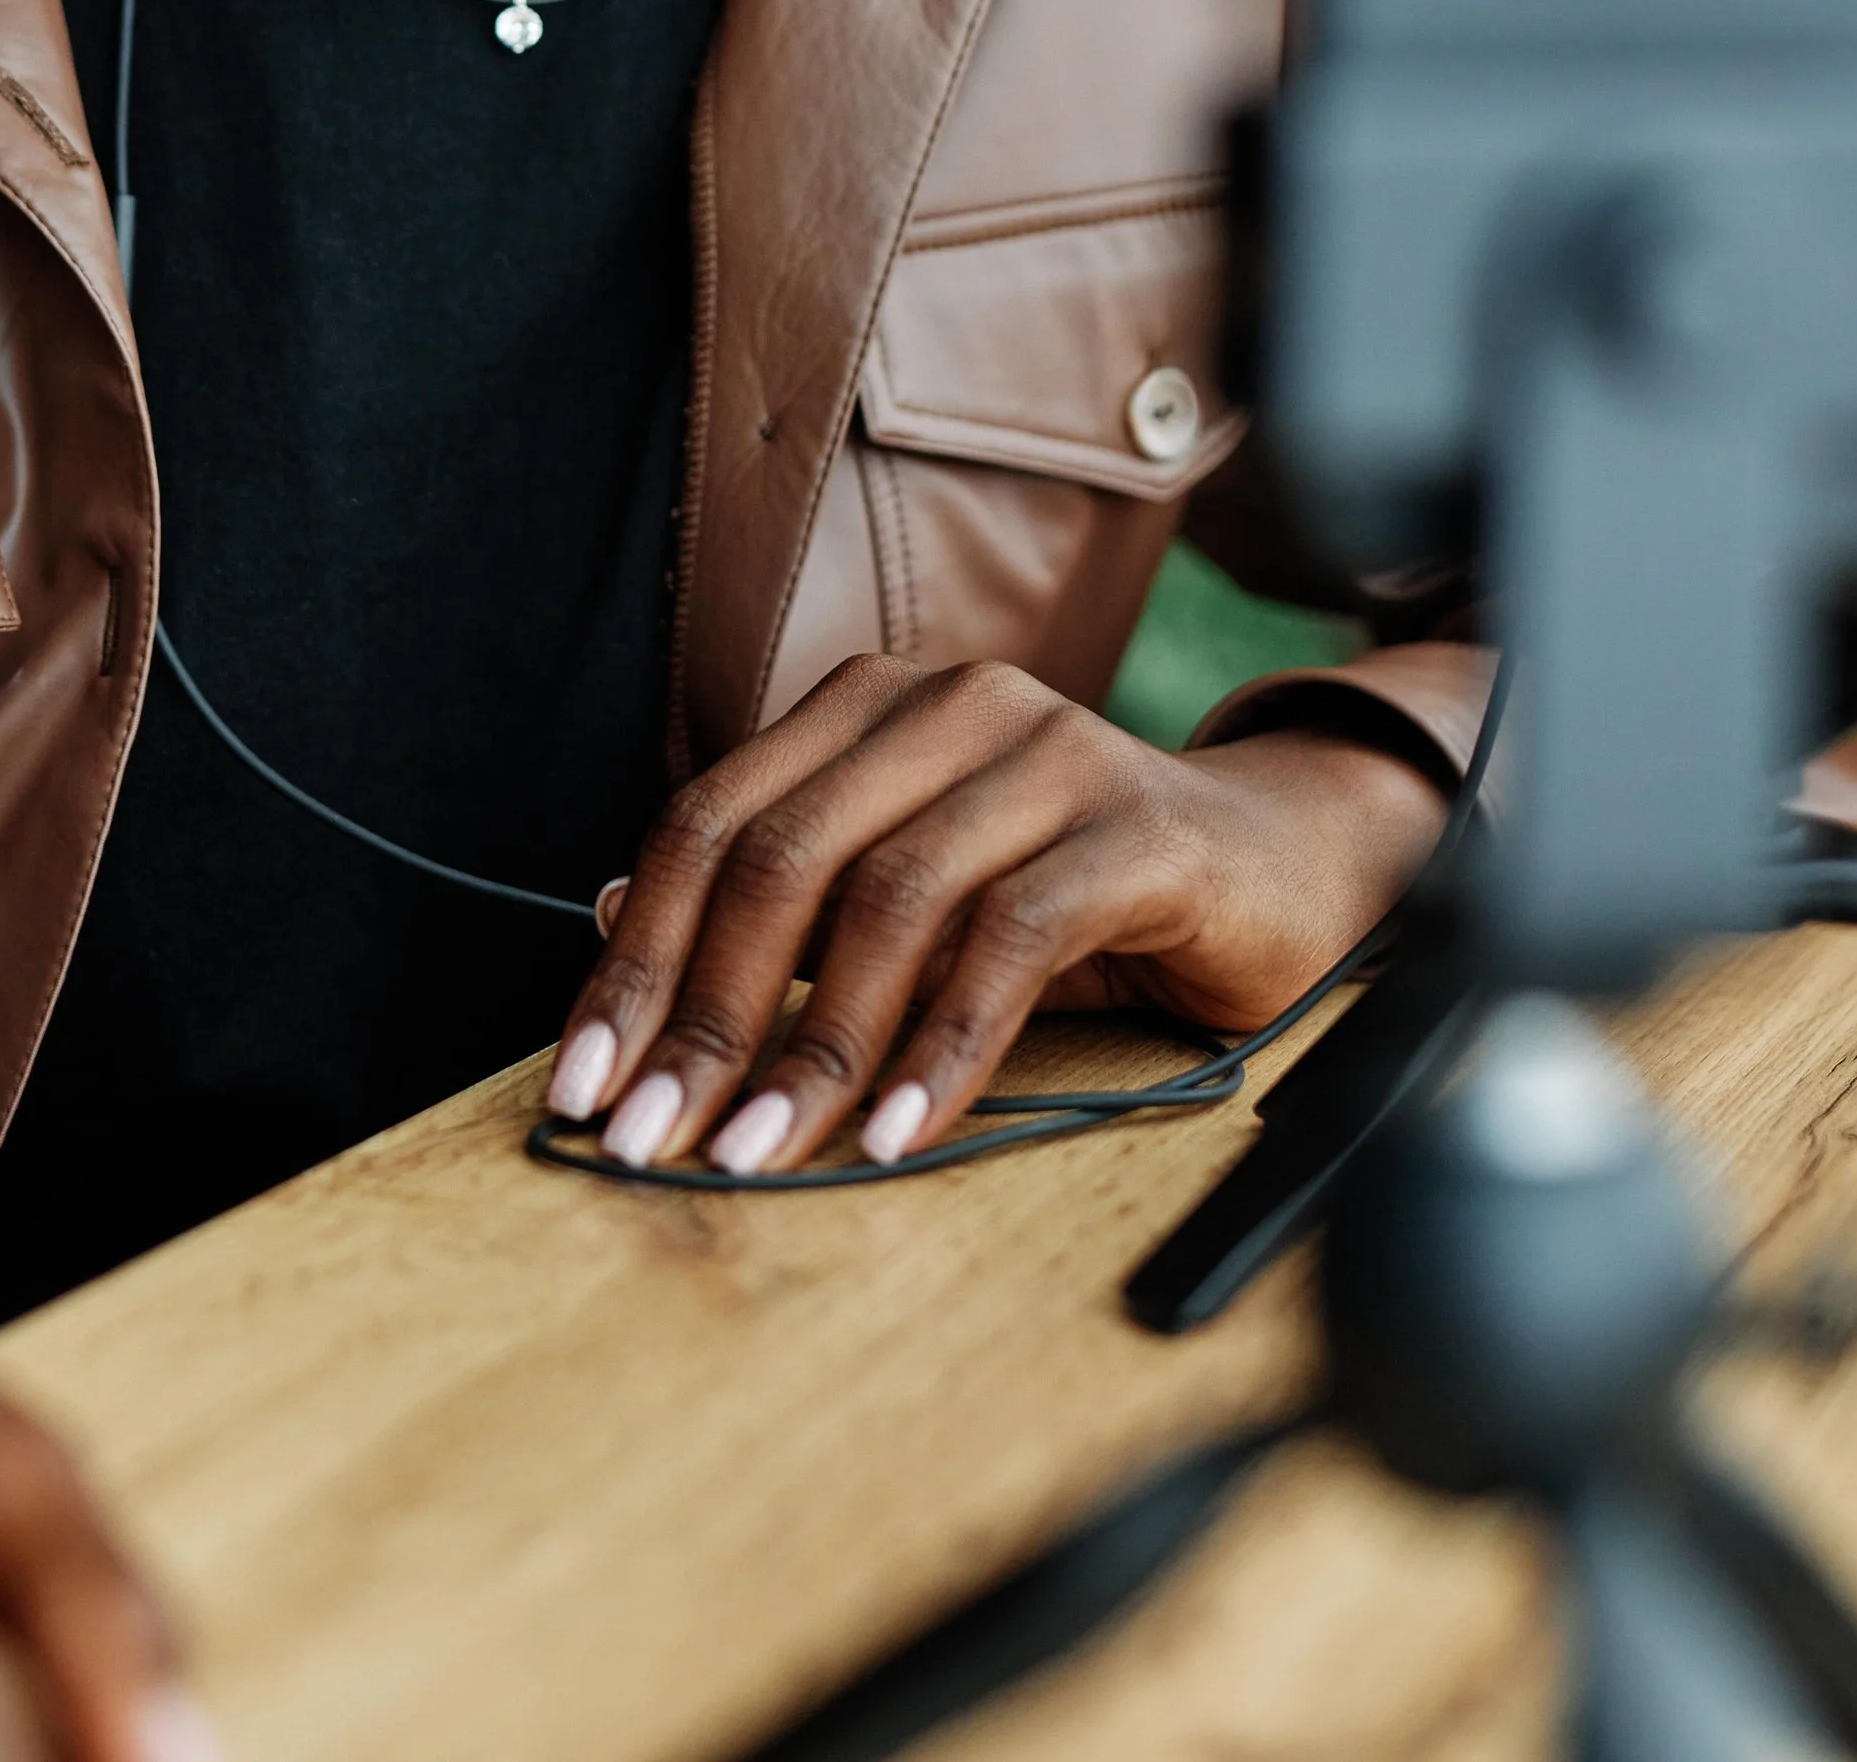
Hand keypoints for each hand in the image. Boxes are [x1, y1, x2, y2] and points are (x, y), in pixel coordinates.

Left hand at [546, 656, 1446, 1176]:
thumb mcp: (911, 889)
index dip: (633, 956)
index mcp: (866, 707)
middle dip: (701, 1012)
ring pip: (889, 896)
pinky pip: (1014, 938)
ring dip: (813, 1046)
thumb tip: (605, 917)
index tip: (585, 1087)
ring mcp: (1047, 751)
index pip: (709, 821)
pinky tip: (900, 1133)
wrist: (1271, 867)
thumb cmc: (1067, 891)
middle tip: (653, 1139)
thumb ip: (785, 900)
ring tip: (761, 1154)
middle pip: (779, 854)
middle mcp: (945, 702)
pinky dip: (942, 1046)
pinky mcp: (1136, 828)